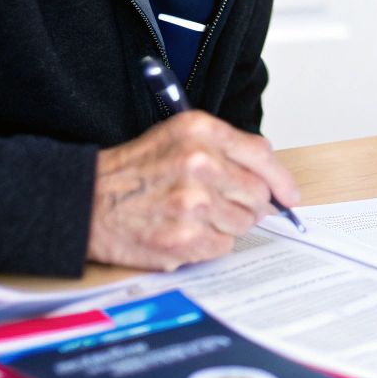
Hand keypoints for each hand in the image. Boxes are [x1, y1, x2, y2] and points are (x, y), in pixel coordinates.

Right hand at [88, 111, 301, 269]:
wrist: (88, 201)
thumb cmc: (132, 171)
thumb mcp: (177, 136)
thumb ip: (225, 146)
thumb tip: (269, 170)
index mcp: (201, 131)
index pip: (262, 156)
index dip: (281, 180)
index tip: (289, 194)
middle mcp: (200, 163)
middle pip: (258, 193)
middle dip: (247, 203)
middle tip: (220, 204)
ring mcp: (193, 202)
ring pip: (243, 222)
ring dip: (225, 224)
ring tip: (193, 215)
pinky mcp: (185, 237)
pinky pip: (222, 246)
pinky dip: (208, 243)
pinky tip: (184, 231)